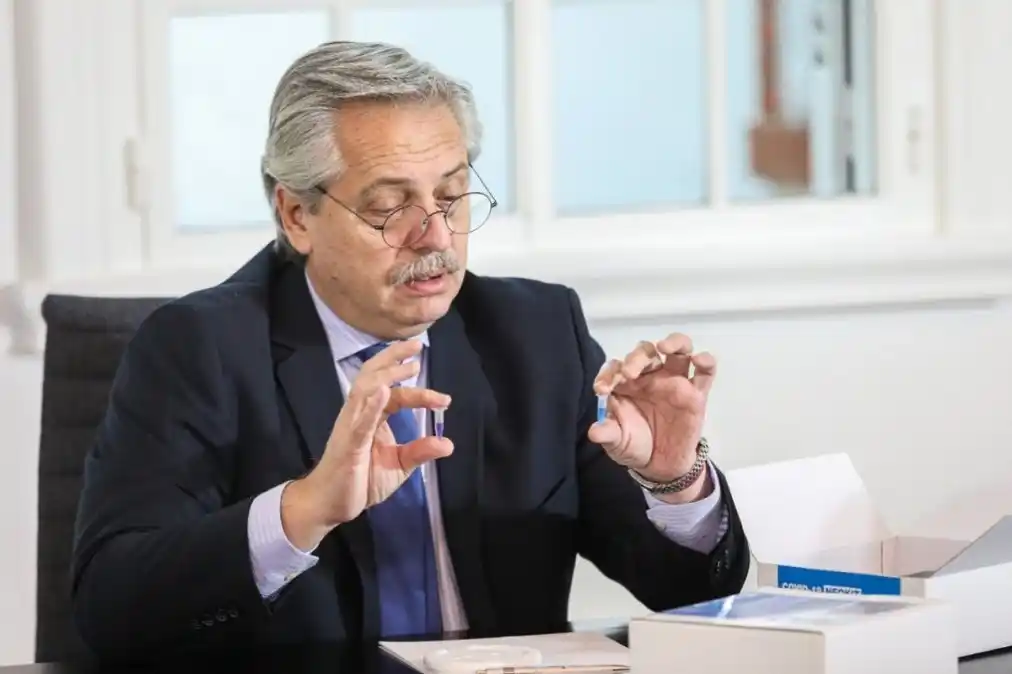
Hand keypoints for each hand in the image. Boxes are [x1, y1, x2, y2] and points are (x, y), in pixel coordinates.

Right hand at [282, 340, 452, 549]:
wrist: (329, 504)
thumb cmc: (359, 481)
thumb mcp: (398, 466)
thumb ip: (419, 452)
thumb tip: (448, 443)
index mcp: (371, 417)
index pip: (396, 394)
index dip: (420, 393)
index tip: (445, 400)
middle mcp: (359, 414)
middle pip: (373, 376)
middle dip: (393, 358)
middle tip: (418, 345)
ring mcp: (350, 427)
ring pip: (364, 390)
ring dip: (386, 374)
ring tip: (408, 363)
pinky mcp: (347, 444)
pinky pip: (359, 421)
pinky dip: (371, 405)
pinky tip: (383, 392)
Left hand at [588, 333, 714, 487]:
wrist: (660, 465)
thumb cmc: (634, 445)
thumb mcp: (617, 442)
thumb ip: (607, 433)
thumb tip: (594, 432)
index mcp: (627, 384)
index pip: (616, 367)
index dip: (608, 373)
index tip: (601, 389)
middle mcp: (650, 377)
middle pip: (646, 352)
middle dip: (636, 358)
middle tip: (628, 373)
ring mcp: (675, 382)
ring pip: (678, 350)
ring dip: (673, 342)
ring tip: (664, 347)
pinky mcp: (696, 394)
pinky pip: (705, 372)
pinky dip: (706, 361)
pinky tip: (698, 360)